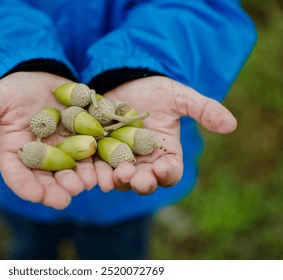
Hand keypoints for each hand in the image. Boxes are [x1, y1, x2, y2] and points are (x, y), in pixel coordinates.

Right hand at [0, 72, 96, 209]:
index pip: (17, 175)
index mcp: (16, 154)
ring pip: (73, 171)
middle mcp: (41, 158)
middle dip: (56, 189)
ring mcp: (65, 151)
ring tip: (88, 183)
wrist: (41, 76)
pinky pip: (94, 155)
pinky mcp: (85, 141)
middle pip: (48, 179)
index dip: (25, 186)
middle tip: (65, 197)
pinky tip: (107, 169)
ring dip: (81, 179)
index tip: (34, 195)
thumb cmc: (13, 90)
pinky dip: (100, 162)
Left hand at [94, 76, 236, 193]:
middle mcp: (143, 162)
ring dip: (116, 181)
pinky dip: (93, 172)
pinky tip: (90, 175)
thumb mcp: (179, 97)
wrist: (123, 80)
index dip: (168, 173)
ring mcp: (119, 159)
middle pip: (144, 180)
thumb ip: (203, 109)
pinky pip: (96, 167)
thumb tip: (232, 125)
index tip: (163, 168)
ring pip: (119, 178)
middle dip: (140, 181)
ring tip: (111, 179)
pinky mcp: (98, 152)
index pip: (170, 172)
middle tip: (135, 178)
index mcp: (165, 153)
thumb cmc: (155, 90)